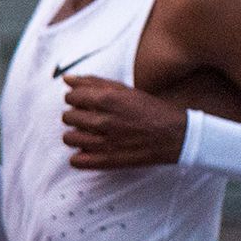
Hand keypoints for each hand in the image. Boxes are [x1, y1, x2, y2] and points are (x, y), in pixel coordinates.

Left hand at [60, 75, 189, 168]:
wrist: (173, 135)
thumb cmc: (149, 110)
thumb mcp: (125, 90)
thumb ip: (94, 82)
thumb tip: (67, 79)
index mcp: (107, 99)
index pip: (70, 97)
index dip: (74, 99)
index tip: (82, 102)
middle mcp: (102, 120)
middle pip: (67, 117)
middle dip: (75, 116)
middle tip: (88, 118)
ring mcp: (103, 143)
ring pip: (68, 139)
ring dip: (75, 135)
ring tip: (88, 134)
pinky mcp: (106, 161)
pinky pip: (76, 161)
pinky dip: (79, 156)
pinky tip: (89, 150)